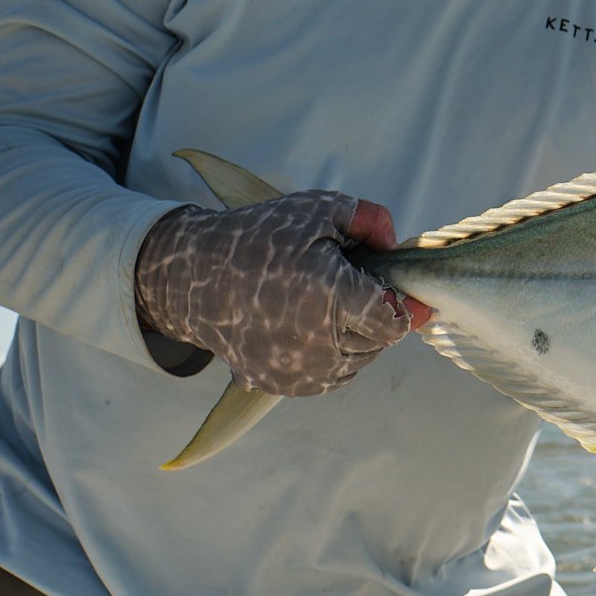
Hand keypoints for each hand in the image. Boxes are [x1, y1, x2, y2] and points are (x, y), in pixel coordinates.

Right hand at [134, 191, 431, 396]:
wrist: (192, 278)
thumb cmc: (259, 239)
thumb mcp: (318, 209)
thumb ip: (370, 220)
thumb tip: (397, 247)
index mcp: (329, 298)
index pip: (393, 320)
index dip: (403, 304)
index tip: (397, 289)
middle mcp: (316, 344)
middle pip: (379, 340)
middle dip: (376, 313)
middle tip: (350, 286)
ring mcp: (298, 371)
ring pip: (359, 360)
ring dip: (357, 335)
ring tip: (326, 303)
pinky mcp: (282, 386)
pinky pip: (332, 375)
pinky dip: (334, 353)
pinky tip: (313, 325)